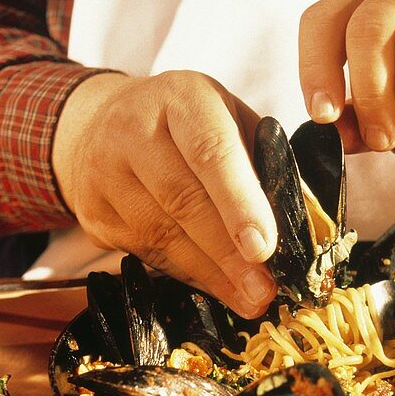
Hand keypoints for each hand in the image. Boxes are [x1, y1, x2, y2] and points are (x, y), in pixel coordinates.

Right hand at [52, 71, 277, 317]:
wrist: (101, 124)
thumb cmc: (187, 126)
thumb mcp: (229, 120)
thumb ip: (263, 163)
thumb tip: (302, 224)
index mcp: (180, 98)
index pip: (210, 151)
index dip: (238, 202)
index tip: (263, 247)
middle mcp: (133, 128)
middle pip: (182, 199)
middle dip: (228, 253)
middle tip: (263, 289)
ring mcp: (104, 172)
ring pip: (161, 234)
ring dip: (210, 274)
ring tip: (248, 298)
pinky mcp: (92, 212)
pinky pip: (145, 252)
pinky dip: (186, 275)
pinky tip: (216, 287)